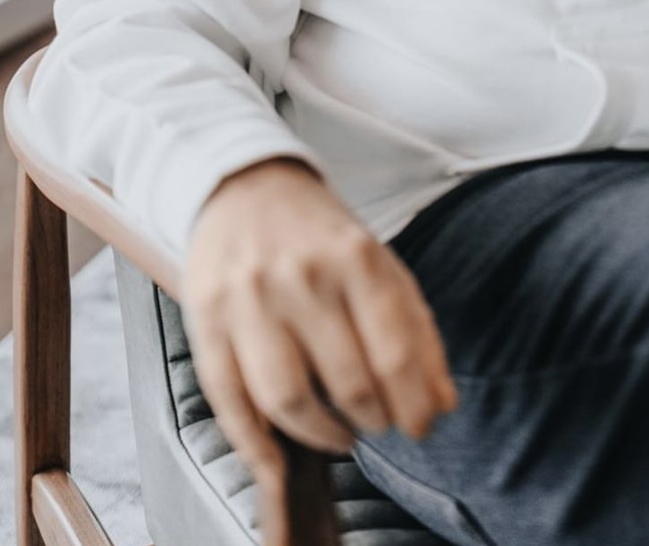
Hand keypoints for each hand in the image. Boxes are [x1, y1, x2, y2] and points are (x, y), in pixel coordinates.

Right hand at [182, 158, 458, 527]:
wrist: (244, 188)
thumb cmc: (319, 236)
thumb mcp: (379, 262)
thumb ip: (414, 329)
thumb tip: (442, 405)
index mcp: (355, 258)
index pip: (394, 352)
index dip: (414, 403)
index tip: (421, 427)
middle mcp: (301, 278)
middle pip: (348, 383)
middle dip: (373, 420)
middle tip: (379, 425)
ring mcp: (249, 301)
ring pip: (288, 402)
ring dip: (323, 436)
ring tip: (340, 434)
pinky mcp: (206, 322)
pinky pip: (230, 404)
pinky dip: (256, 447)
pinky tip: (279, 459)